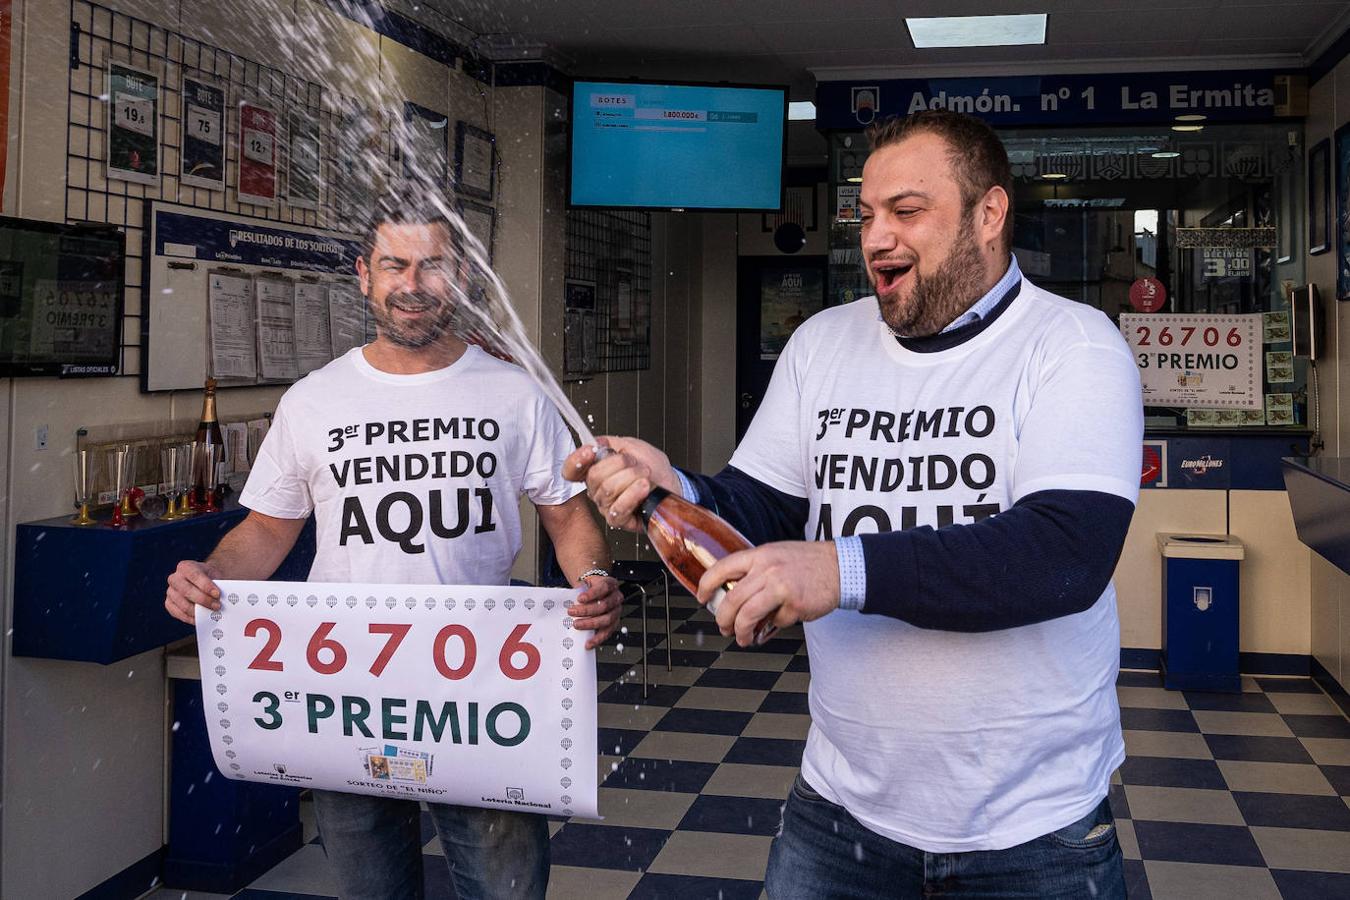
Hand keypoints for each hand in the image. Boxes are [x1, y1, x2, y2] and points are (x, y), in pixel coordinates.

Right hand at [165, 560, 223, 624]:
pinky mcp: (169, 603)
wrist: (203, 581)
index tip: (217, 594)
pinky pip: (177, 613)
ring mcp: (170, 591)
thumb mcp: (216, 575)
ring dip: (198, 611)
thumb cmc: (210, 578)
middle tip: (217, 606)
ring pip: (182, 603)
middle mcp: (175, 578)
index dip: (206, 585)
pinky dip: (189, 617)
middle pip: (187, 590)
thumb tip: (228, 596)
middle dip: (203, 600)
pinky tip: (200, 619)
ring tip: (211, 614)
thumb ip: (219, 584)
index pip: (195, 575)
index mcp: (186, 567)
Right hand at [563, 436, 679, 532]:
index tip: (591, 451)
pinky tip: (643, 489)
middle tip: (638, 464)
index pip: (571, 470)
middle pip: (594, 476)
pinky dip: (633, 495)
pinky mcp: (618, 520)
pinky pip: (618, 508)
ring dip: (632, 478)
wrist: (671, 484)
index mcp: (597, 469)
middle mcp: (597, 489)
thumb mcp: (633, 446)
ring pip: (608, 490)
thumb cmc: (653, 468)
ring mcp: (606, 505)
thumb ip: (611, 443)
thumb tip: (595, 442)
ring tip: (645, 476)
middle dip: (621, 464)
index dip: (576, 461)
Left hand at [567, 575, 622, 648]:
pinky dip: (597, 638)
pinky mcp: (614, 623)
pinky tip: (589, 642)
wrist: (595, 590)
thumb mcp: (586, 584)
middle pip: (604, 605)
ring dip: (590, 624)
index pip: (603, 588)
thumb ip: (580, 591)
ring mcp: (616, 611)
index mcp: (610, 584)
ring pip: (607, 620)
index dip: (592, 594)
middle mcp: (616, 598)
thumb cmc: (590, 588)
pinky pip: (607, 632)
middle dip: (587, 610)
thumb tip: (567, 601)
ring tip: (577, 625)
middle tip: (572, 612)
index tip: (579, 598)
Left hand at [699, 541, 840, 645]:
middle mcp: (767, 570)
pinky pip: (776, 622)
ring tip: (743, 638)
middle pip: (732, 599)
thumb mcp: (776, 555)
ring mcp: (781, 587)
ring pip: (747, 615)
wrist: (840, 567)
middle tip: (723, 627)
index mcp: (759, 556)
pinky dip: (775, 626)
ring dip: (741, 632)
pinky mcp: (794, 605)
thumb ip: (755, 571)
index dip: (706, 585)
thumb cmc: (808, 562)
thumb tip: (734, 595)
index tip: (702, 597)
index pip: (722, 568)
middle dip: (722, 619)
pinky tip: (780, 620)